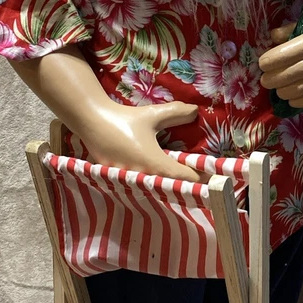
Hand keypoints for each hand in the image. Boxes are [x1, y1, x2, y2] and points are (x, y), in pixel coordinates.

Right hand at [84, 100, 202, 181]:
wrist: (91, 121)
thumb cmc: (124, 119)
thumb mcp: (153, 115)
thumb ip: (176, 113)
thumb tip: (195, 111)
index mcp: (154, 163)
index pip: (183, 177)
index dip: (198, 177)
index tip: (210, 177)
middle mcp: (142, 176)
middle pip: (170, 188)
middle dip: (184, 186)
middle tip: (197, 182)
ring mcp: (128, 181)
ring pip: (153, 190)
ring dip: (166, 188)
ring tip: (180, 185)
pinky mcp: (116, 180)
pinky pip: (138, 187)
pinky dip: (149, 186)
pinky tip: (155, 182)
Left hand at [258, 20, 302, 107]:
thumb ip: (289, 31)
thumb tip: (272, 37)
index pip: (293, 51)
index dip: (275, 59)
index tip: (262, 64)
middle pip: (298, 71)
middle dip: (277, 78)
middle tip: (264, 81)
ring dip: (287, 91)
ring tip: (277, 90)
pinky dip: (302, 101)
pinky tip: (290, 99)